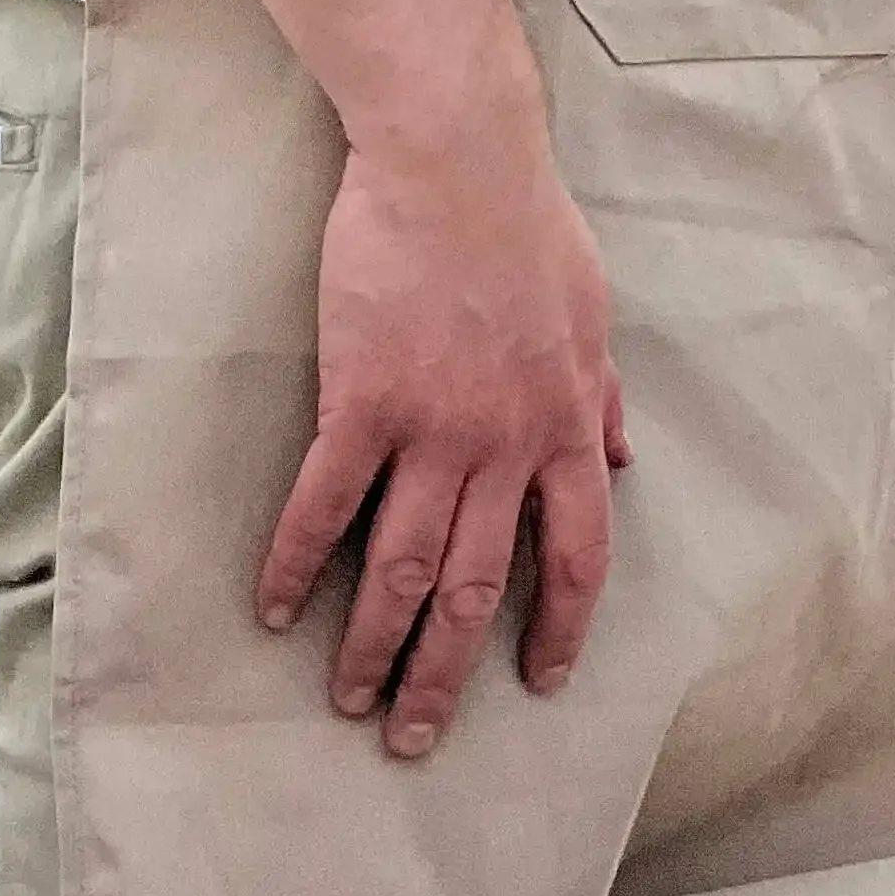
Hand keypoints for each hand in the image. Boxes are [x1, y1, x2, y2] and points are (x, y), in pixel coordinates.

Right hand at [258, 123, 628, 758]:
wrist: (456, 161)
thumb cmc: (527, 226)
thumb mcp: (592, 312)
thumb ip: (602, 397)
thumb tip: (622, 460)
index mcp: (566, 424)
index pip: (578, 553)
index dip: (558, 627)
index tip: (536, 681)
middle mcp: (503, 443)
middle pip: (477, 587)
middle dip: (444, 672)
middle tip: (413, 735)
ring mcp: (432, 427)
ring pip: (400, 568)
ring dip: (371, 644)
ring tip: (347, 697)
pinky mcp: (361, 401)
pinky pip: (324, 506)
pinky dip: (295, 565)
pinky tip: (272, 608)